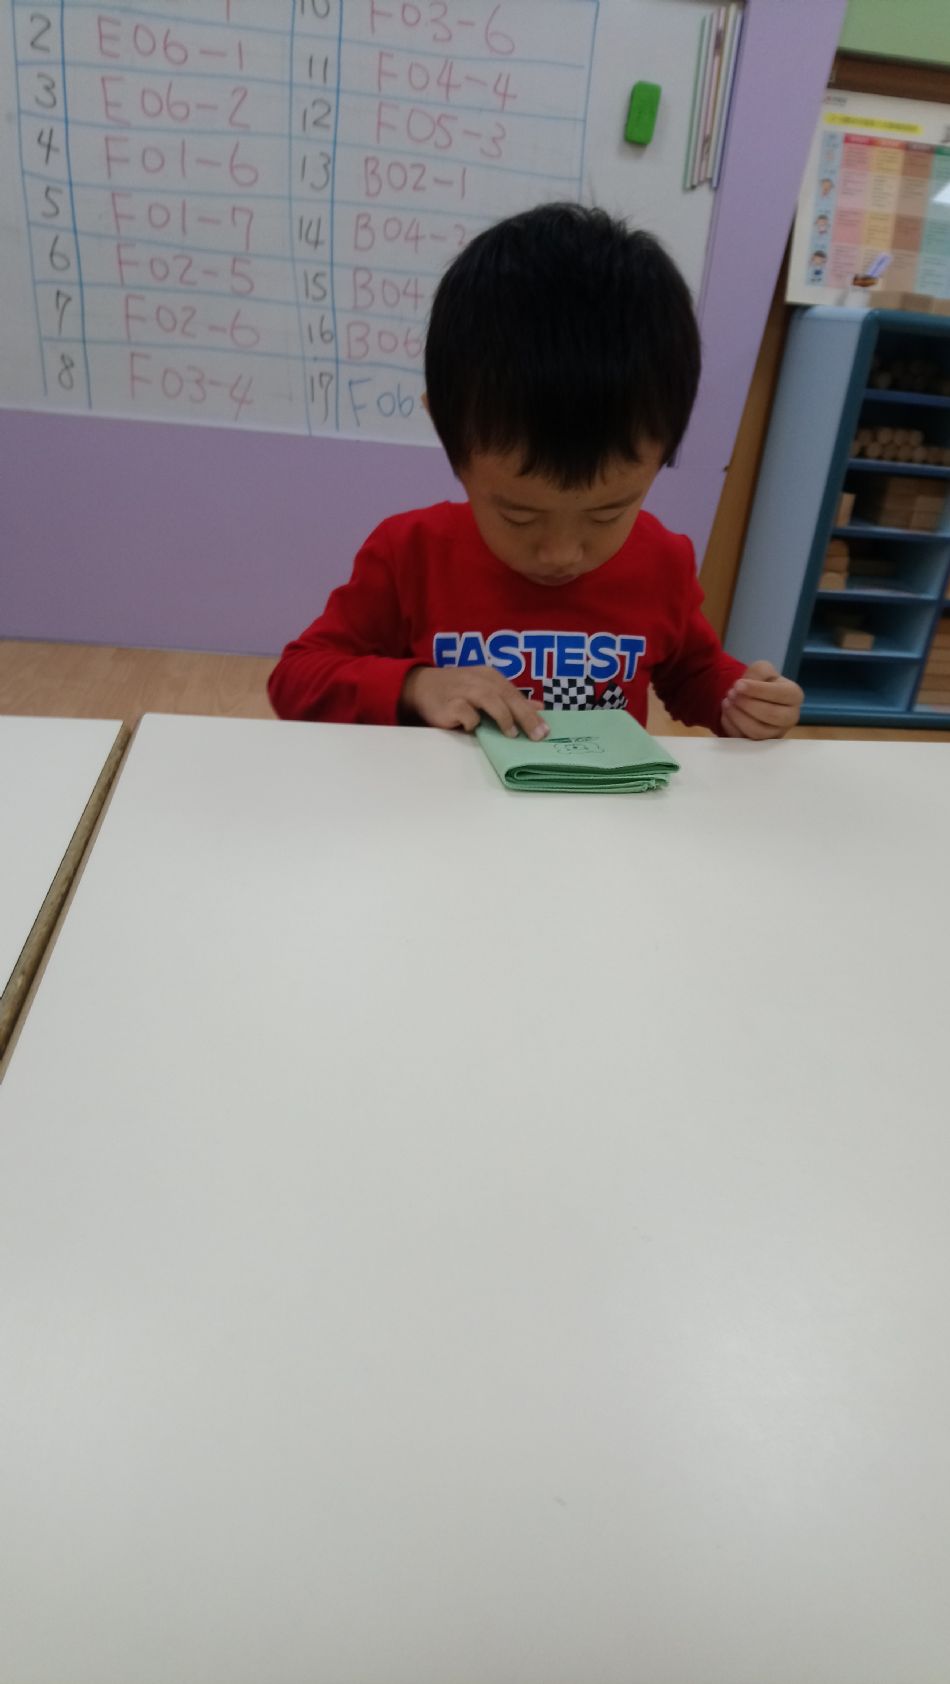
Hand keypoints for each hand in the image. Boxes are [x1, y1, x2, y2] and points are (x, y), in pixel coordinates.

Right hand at [401, 665, 548, 739]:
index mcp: (490, 676)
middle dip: (525, 716)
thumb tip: (539, 708)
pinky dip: (473, 722)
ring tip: (512, 734)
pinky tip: (474, 729)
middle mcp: (479, 680)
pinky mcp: (449, 704)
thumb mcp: (485, 690)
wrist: (421, 686)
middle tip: (537, 735)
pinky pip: (466, 713)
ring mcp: (463, 691)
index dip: (531, 712)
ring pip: (489, 700)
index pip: (515, 693)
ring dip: (503, 717)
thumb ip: (510, 700)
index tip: (545, 730)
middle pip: (507, 696)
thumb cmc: (457, 691)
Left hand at [721, 660, 802, 739]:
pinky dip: (732, 726)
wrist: (756, 698)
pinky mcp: (761, 744)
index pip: (779, 694)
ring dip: (737, 716)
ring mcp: (777, 733)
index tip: (738, 685)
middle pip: (770, 715)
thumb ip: (757, 672)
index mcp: (794, 696)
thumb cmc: (763, 683)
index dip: (756, 690)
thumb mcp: (763, 669)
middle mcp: (790, 717)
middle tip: (731, 693)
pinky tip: (726, 713)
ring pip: (757, 731)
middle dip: (747, 704)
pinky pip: (745, 739)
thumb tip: (745, 685)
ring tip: (726, 702)